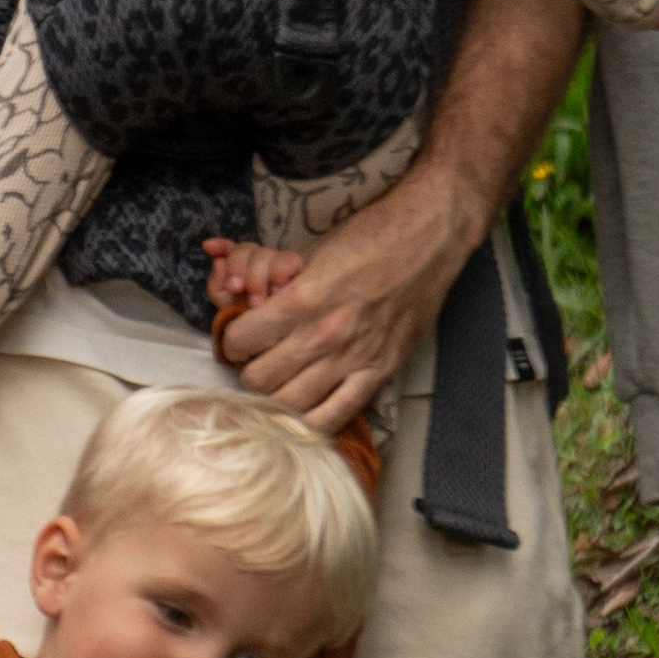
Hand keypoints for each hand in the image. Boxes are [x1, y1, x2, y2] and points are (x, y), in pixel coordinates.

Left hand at [214, 165, 470, 437]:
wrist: (426, 240)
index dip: (232, 340)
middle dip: (249, 370)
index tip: (238, 337)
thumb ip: (280, 289)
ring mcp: (354, 359)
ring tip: (277, 382)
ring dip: (276, 396)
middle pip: (260, 380)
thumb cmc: (367, 237)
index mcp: (302, 299)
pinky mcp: (380, 372)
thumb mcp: (310, 255)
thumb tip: (251, 312)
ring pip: (291, 404)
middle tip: (255, 360)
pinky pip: (337, 415)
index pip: (241, 341)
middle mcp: (325, 335)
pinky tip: (305, 409)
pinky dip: (314, 419)